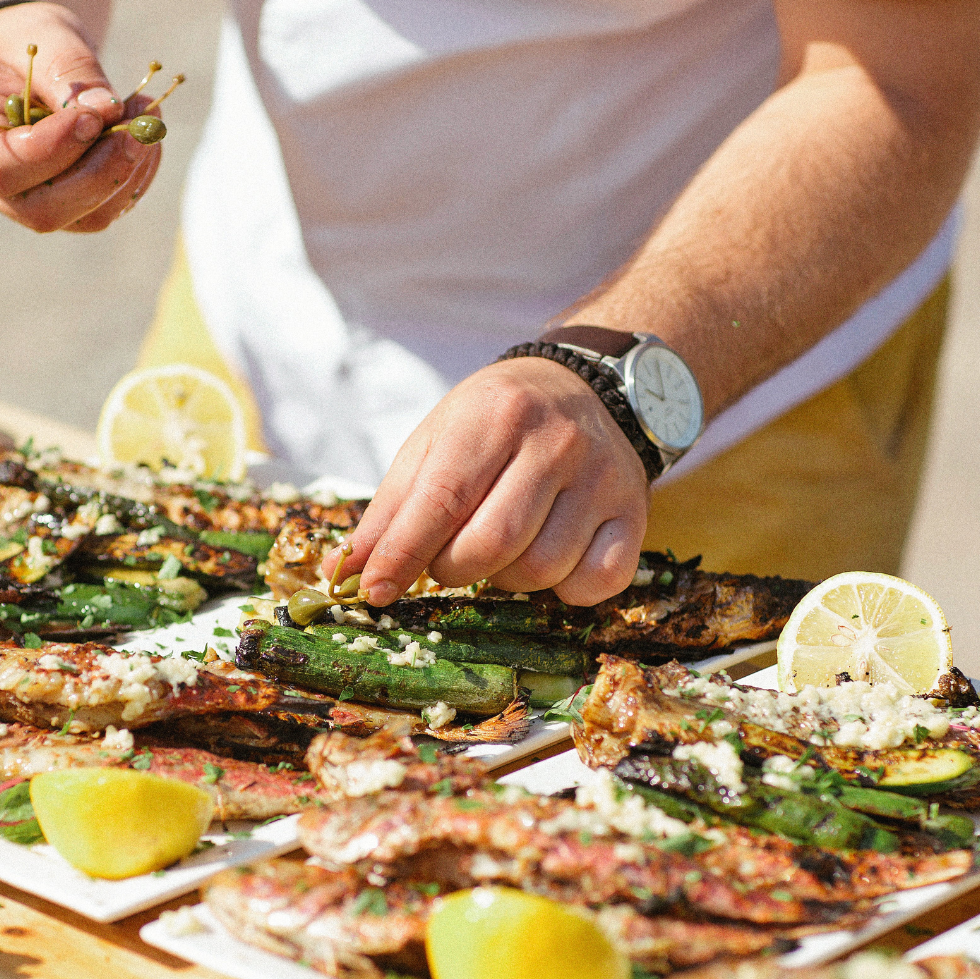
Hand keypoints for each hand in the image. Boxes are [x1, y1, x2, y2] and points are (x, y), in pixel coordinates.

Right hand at [0, 1, 161, 232]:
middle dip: (101, 172)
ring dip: (128, 172)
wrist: (22, 59)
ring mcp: (32, 201)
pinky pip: (110, 207)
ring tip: (147, 117)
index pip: (1, 169)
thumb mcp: (38, 35)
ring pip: (87, 217)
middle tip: (139, 126)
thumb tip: (108, 110)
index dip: (52, 150)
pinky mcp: (71, 204)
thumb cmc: (19, 42)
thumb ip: (67, 68)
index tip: (92, 115)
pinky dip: (137, 173)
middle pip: (46, 210)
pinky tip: (144, 133)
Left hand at [326, 358, 649, 607]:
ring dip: (505, 579)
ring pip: (541, 570)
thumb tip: (344, 571)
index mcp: (496, 415)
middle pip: (493, 544)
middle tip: (447, 560)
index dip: (403, 554)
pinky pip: (595, 583)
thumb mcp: (435, 442)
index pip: (442, 499)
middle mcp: (557, 442)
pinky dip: (564, 590)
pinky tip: (550, 558)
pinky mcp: (635, 513)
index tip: (374, 591)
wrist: (588, 387)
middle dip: (453, 569)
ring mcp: (603, 478)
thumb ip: (390, 509)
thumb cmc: (495, 423)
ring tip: (500, 547)